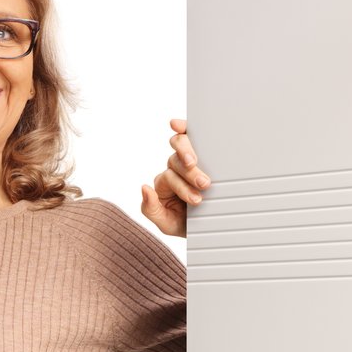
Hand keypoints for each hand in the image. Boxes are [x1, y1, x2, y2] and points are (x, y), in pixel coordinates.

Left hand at [140, 118, 209, 238]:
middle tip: (204, 184)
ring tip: (205, 168)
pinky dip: (182, 128)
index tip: (197, 200)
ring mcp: (186, 159)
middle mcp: (173, 169)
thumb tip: (143, 188)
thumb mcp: (166, 223)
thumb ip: (150, 208)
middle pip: (175, 161)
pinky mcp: (201, 152)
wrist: (208, 226)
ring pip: (181, 146)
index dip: (182, 187)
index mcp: (164, 184)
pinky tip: (177, 125)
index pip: (169, 178)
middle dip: (190, 173)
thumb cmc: (187, 224)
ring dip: (190, 154)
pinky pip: (189, 135)